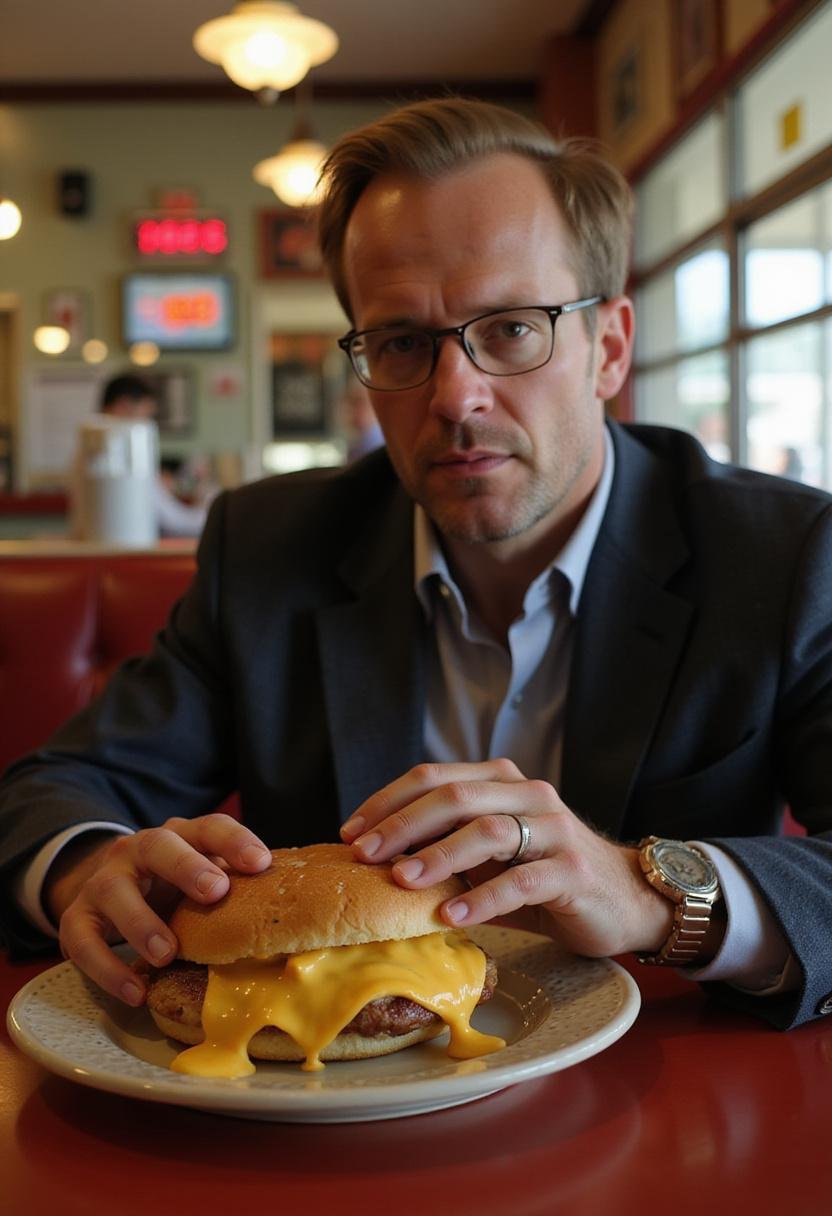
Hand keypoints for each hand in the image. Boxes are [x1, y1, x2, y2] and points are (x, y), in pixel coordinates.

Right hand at [51, 814, 271, 1005]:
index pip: (209, 827)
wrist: (106, 890)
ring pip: (115, 892)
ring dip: (141, 923)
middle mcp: (138, 850)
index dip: (235, 841)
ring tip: (166, 954)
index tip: (261, 862)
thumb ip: (236, 890)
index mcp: (180, 837)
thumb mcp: (202, 879)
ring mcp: (104, 881)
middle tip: (214, 892)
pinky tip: (135, 991)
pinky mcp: (77, 918)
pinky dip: (107, 968)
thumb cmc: (173, 888)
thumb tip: (293, 917)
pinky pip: (83, 941)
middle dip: (187, 866)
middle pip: (159, 846)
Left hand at [341, 760, 672, 958]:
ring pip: (489, 830)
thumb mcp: (491, 857)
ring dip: (439, 855)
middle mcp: (528, 794)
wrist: (624, 899)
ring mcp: (554, 829)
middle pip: (456, 796)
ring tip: (402, 881)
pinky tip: (452, 914)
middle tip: (364, 854)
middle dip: (403, 824)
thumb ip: (448, 846)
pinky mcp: (573, 870)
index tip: (351, 832)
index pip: (435, 777)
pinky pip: (523, 880)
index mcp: (501, 782)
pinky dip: (483, 896)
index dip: (388, 801)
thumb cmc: (544, 878)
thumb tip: (376, 859)